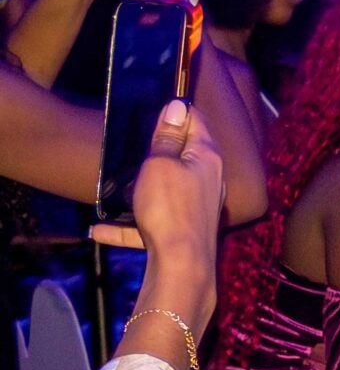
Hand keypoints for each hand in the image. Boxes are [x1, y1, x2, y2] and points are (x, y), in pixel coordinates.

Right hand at [92, 100, 222, 304]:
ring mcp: (197, 207)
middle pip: (183, 154)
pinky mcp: (182, 231)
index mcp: (207, 158)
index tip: (156, 103)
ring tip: (118, 183)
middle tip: (132, 139)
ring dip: (142, 187)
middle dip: (159, 147)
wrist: (182, 266)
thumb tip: (177, 107)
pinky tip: (99, 230)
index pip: (196, 121)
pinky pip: (150, 223)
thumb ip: (167, 138)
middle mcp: (208, 180)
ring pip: (166, 188)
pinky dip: (129, 226)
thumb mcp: (161, 164)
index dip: (177, 110)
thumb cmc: (171, 208)